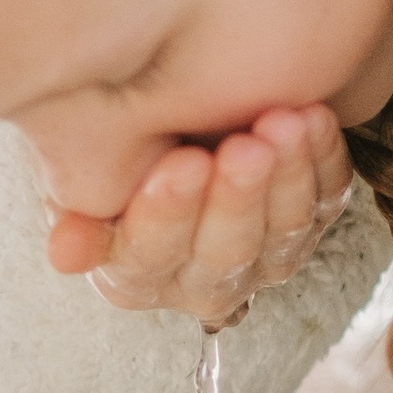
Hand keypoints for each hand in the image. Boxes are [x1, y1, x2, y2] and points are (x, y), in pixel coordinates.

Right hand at [44, 105, 352, 332]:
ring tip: (284, 124)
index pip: (150, 256)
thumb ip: (75, 207)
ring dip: (287, 176)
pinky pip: (327, 200)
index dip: (166, 215)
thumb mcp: (83, 169)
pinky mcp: (310, 221)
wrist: (170, 111)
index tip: (178, 164)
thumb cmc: (115, 142)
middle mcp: (203, 280)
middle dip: (236, 198)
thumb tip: (65, 255)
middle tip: (243, 147)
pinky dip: (323, 158)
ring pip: (284, 231)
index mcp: (137, 275)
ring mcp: (264, 257)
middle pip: (225, 252)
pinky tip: (314, 119)